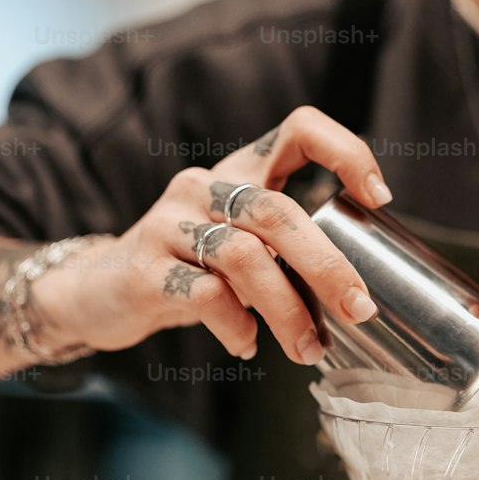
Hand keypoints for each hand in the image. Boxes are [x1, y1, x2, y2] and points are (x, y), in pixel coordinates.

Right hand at [42, 107, 391, 363]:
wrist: (99, 292)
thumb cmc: (193, 270)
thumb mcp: (243, 246)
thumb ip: (289, 251)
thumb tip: (357, 291)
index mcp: (241, 172)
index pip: (299, 129)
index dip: (345, 152)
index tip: (379, 197)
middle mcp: (206, 187)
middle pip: (278, 212)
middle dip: (328, 266)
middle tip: (359, 310)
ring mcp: (170, 224)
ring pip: (245, 258)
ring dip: (288, 311)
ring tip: (309, 350)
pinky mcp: (145, 268)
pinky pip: (207, 295)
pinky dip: (238, 327)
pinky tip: (248, 346)